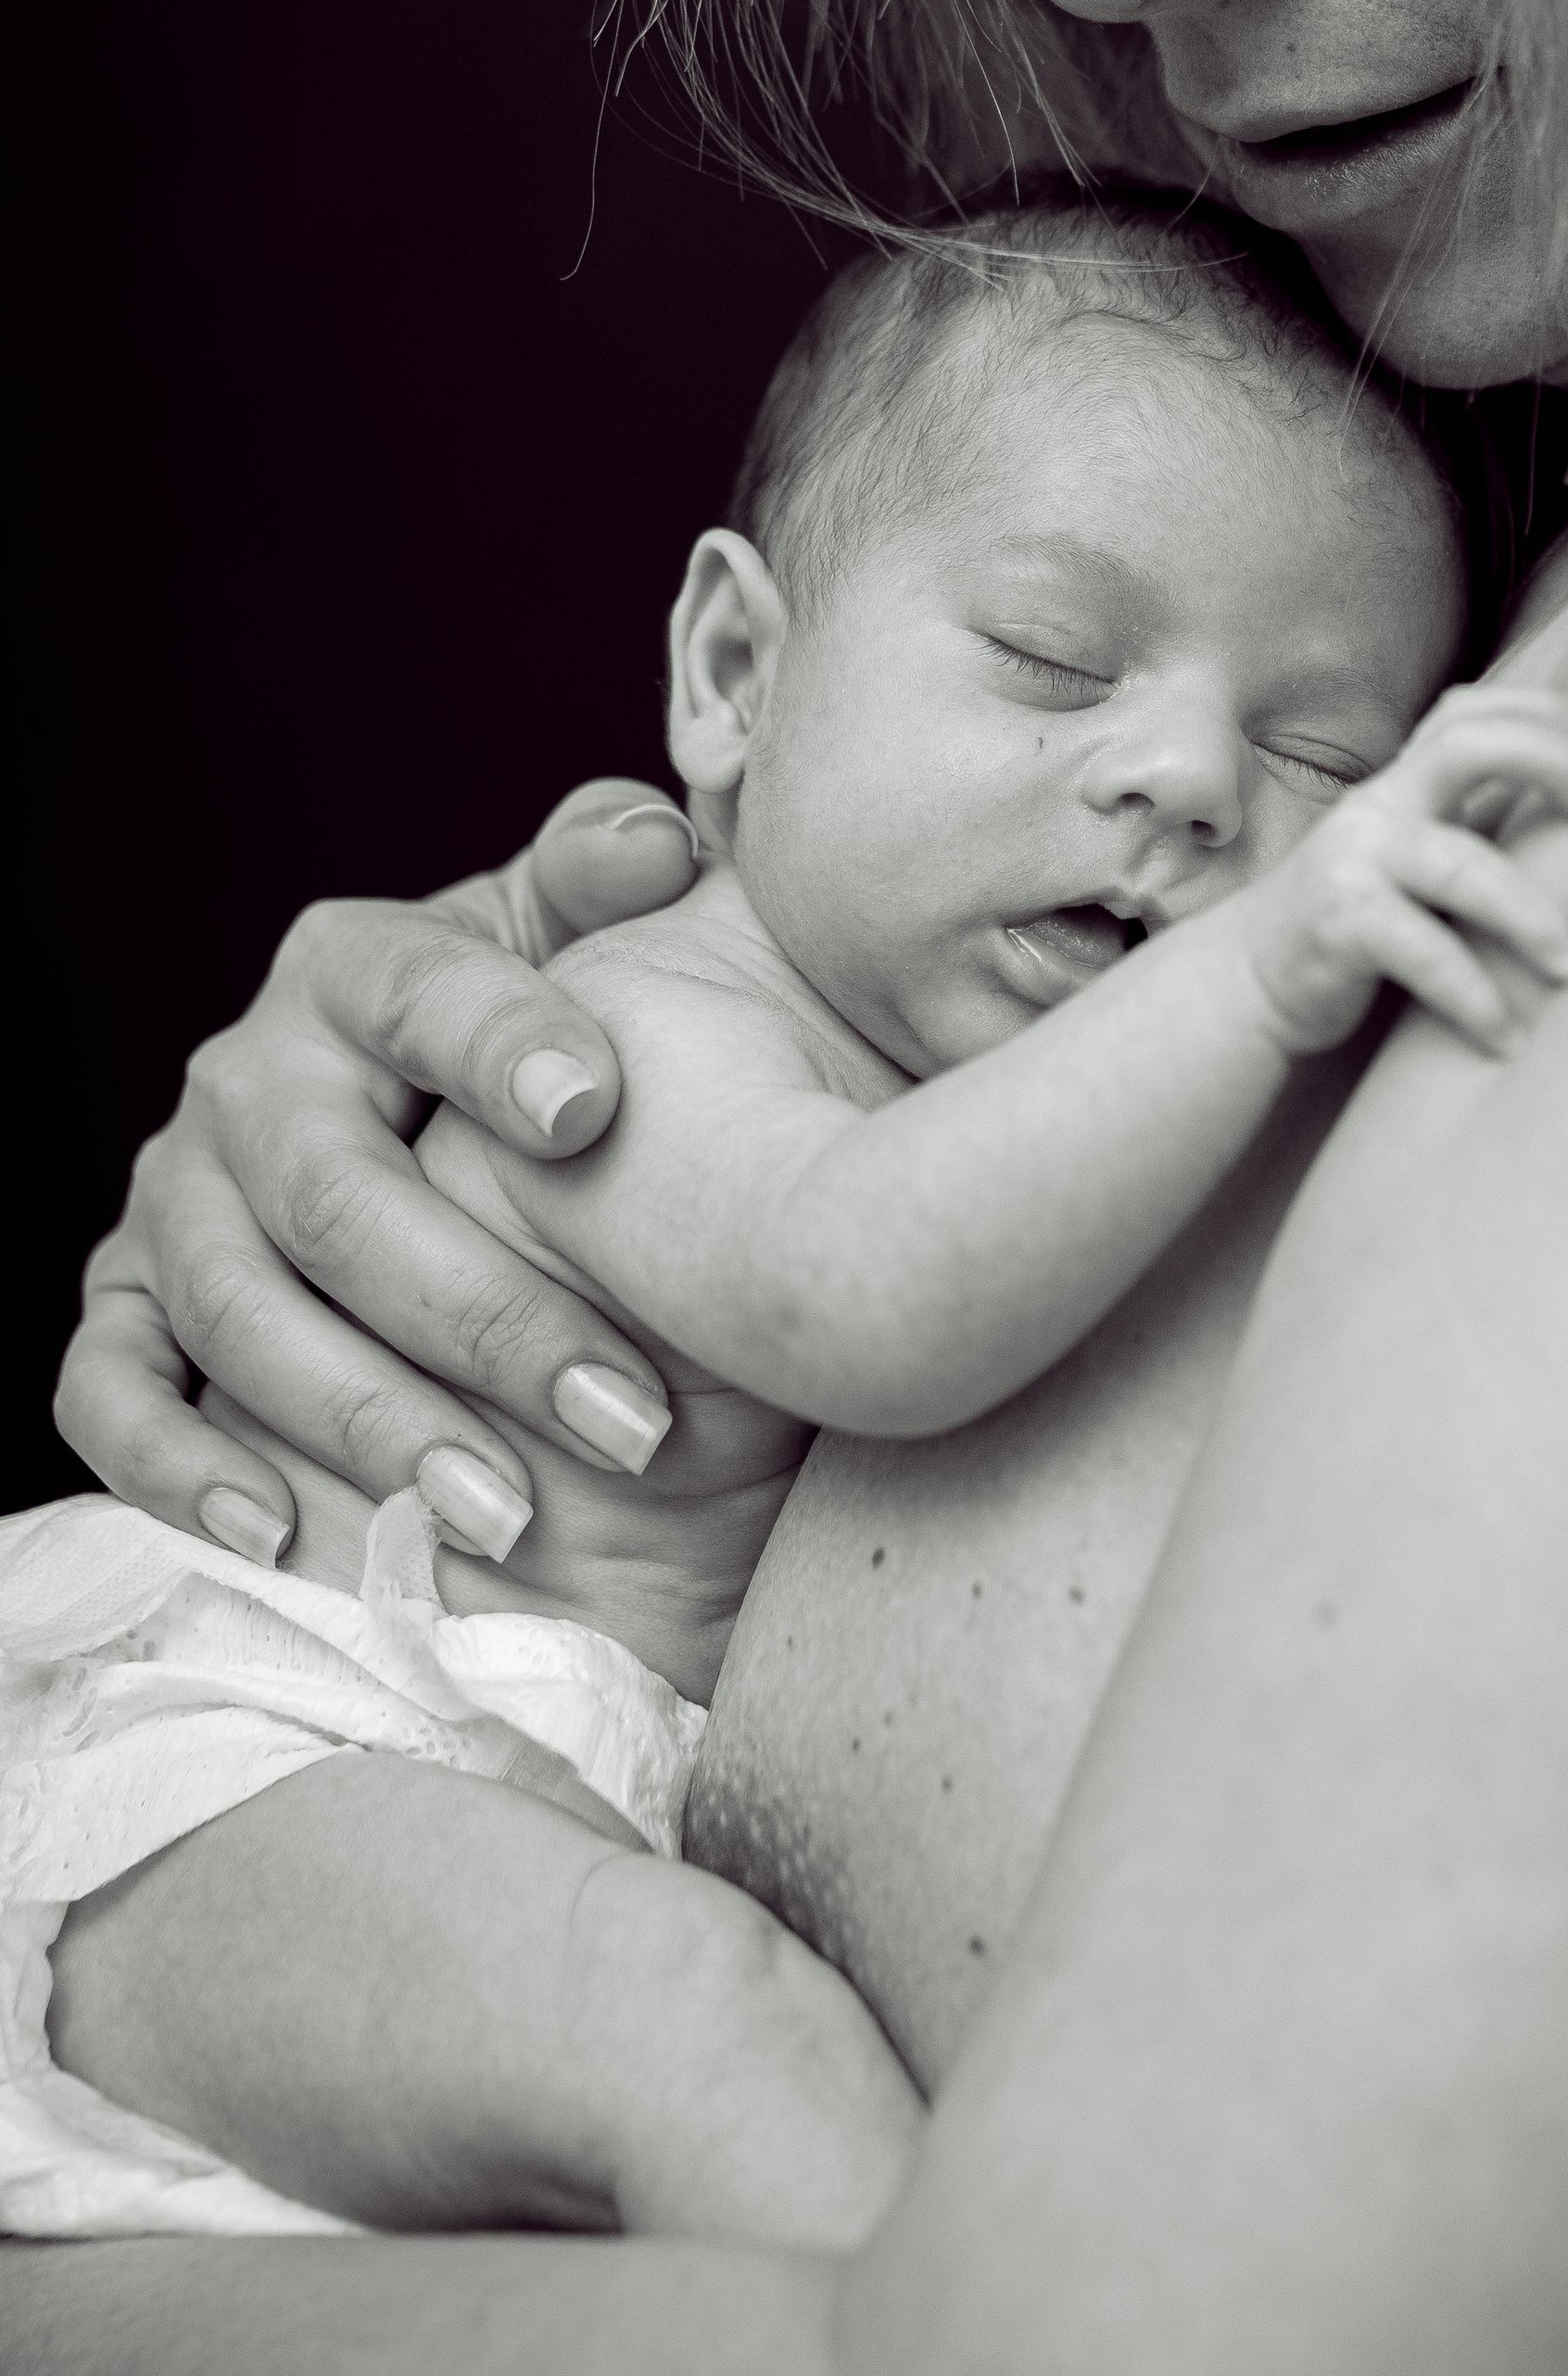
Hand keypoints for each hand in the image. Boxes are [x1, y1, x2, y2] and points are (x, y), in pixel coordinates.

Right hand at [56, 782, 703, 1566]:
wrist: (408, 1112)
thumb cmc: (527, 1035)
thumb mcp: (567, 938)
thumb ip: (608, 875)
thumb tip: (650, 840)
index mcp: (352, 967)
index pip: (416, 991)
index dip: (500, 1046)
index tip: (594, 1117)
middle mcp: (242, 1077)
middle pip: (342, 1199)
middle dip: (490, 1319)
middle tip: (630, 1420)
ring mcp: (170, 1198)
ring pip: (242, 1313)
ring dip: (374, 1422)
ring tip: (510, 1518)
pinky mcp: (122, 1304)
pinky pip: (109, 1389)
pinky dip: (177, 1466)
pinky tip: (281, 1536)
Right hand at [1234, 687, 1567, 1059]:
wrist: (1251, 983)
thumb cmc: (1356, 924)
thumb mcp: (1410, 861)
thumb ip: (1468, 830)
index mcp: (1400, 787)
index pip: (1464, 714)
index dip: (1534, 710)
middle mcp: (1377, 807)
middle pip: (1464, 747)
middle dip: (1546, 760)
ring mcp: (1355, 860)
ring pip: (1460, 866)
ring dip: (1530, 917)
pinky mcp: (1340, 924)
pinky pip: (1424, 953)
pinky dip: (1474, 996)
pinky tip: (1507, 1038)